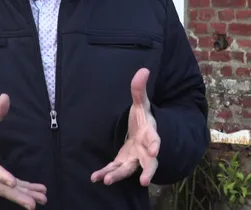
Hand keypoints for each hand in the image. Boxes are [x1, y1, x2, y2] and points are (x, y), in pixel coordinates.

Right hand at [0, 94, 46, 209]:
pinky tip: (38, 194)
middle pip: (2, 187)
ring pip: (7, 191)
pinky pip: (10, 190)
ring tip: (42, 200)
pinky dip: (24, 192)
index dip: (1, 175)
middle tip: (33, 203)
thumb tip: (5, 97)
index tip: (11, 182)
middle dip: (18, 195)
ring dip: (25, 196)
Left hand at [91, 68, 159, 186]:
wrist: (142, 135)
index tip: (155, 151)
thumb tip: (143, 69)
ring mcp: (134, 159)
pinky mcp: (123, 163)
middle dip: (147, 171)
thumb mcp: (141, 104)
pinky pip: (114, 170)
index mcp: (150, 134)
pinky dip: (105, 174)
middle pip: (148, 163)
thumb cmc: (143, 120)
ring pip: (128, 170)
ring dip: (118, 175)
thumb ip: (140, 90)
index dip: (155, 145)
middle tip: (144, 180)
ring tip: (107, 181)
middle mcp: (144, 150)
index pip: (155, 140)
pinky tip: (94, 177)